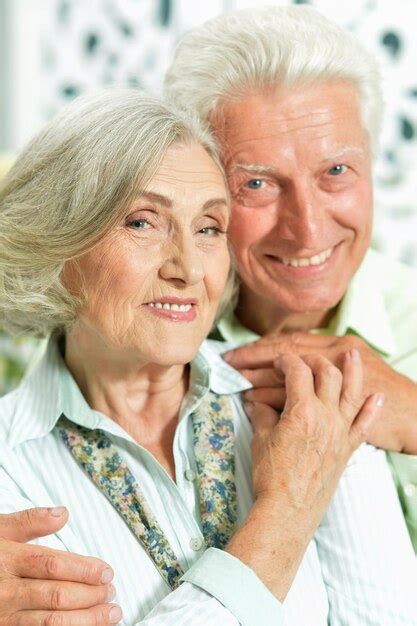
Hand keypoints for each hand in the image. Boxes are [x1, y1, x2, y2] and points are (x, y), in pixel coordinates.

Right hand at [0, 507, 122, 624]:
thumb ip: (29, 521)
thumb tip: (63, 513)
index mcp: (7, 560)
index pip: (52, 564)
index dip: (83, 568)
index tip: (107, 571)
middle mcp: (5, 591)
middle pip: (56, 595)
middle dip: (90, 595)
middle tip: (112, 592)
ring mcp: (3, 617)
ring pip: (50, 622)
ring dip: (85, 620)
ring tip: (110, 613)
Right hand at [225, 350, 383, 600]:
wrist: (288, 510)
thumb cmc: (271, 476)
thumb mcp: (260, 439)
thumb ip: (262, 414)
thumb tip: (256, 402)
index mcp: (302, 410)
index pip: (296, 371)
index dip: (285, 361)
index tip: (277, 361)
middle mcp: (326, 416)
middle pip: (327, 373)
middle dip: (314, 359)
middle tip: (302, 359)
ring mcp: (340, 431)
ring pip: (351, 391)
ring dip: (352, 370)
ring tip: (354, 353)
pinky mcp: (347, 448)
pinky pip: (364, 424)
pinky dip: (372, 408)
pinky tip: (377, 396)